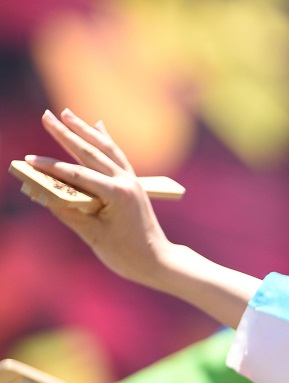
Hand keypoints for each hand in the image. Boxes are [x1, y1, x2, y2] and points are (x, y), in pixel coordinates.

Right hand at [24, 109, 182, 290]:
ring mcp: (132, 181)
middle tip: (47, 115)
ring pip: (105, 149)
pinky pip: (117, 157)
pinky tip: (98, 126)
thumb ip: (69, 212)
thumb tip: (44, 194)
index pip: (78, 175)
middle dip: (67, 133)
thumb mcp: (93, 235)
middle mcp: (126, 182)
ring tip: (67, 113)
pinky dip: (105, 141)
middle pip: (91, 152)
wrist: (157, 261)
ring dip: (85, 130)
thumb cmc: (126, 254)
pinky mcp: (133, 184)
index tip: (28, 161)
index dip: (51, 168)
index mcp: (117, 194)